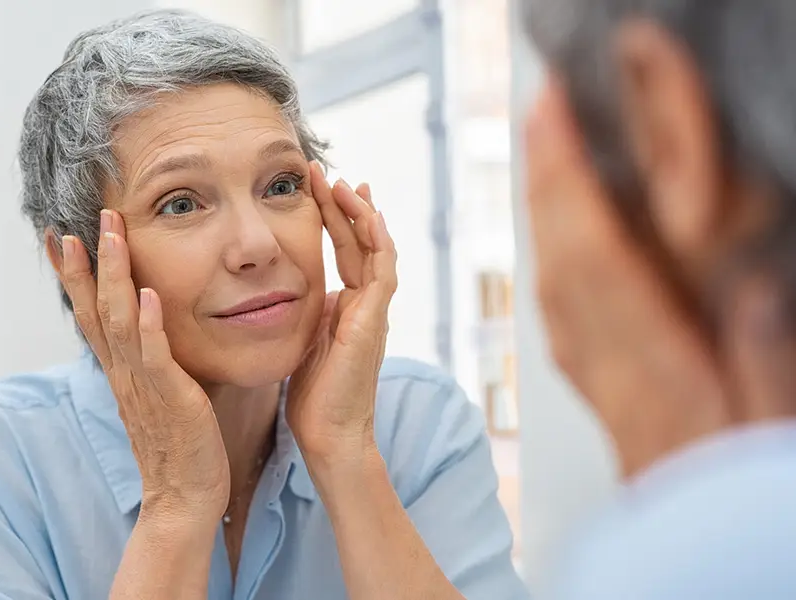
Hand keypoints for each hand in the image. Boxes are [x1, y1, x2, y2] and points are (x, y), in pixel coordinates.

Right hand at [57, 209, 229, 521]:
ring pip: (119, 321)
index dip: (75, 276)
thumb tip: (156, 329)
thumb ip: (154, 361)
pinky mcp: (170, 398)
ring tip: (111, 235)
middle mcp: (123, 373)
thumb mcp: (160, 394)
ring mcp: (142, 384)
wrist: (185, 497)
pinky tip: (146, 295)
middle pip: (94, 310)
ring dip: (114, 276)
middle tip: (74, 222)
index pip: (90, 314)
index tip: (61, 237)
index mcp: (121, 371)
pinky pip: (155, 356)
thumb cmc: (180, 445)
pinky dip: (148, 324)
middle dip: (85, 264)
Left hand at [287, 162, 397, 462]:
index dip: (331, 218)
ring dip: (360, 214)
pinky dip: (378, 241)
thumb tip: (285, 292)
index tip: (315, 187)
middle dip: (342, 205)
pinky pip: (383, 271)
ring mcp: (374, 312)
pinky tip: (366, 215)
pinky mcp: (375, 321)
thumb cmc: (313, 398)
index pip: (344, 251)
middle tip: (323, 172)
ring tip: (341, 183)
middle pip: (360, 242)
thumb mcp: (303, 343)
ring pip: (376, 249)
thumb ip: (304, 315)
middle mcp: (365, 305)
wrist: (330, 436)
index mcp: (347, 308)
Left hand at [525, 77, 728, 475]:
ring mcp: (593, 368)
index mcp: (650, 361)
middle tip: (544, 114)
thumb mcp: (764, 407)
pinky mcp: (592, 374)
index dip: (571, 183)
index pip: (596, 255)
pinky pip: (559, 304)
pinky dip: (554, 253)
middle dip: (550, 179)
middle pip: (563, 254)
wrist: (688, 536)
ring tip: (546, 153)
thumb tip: (746, 283)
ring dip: (546, 209)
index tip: (557, 123)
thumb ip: (755, 347)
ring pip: (554, 275)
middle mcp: (608, 358)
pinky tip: (556, 232)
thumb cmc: (728, 473)